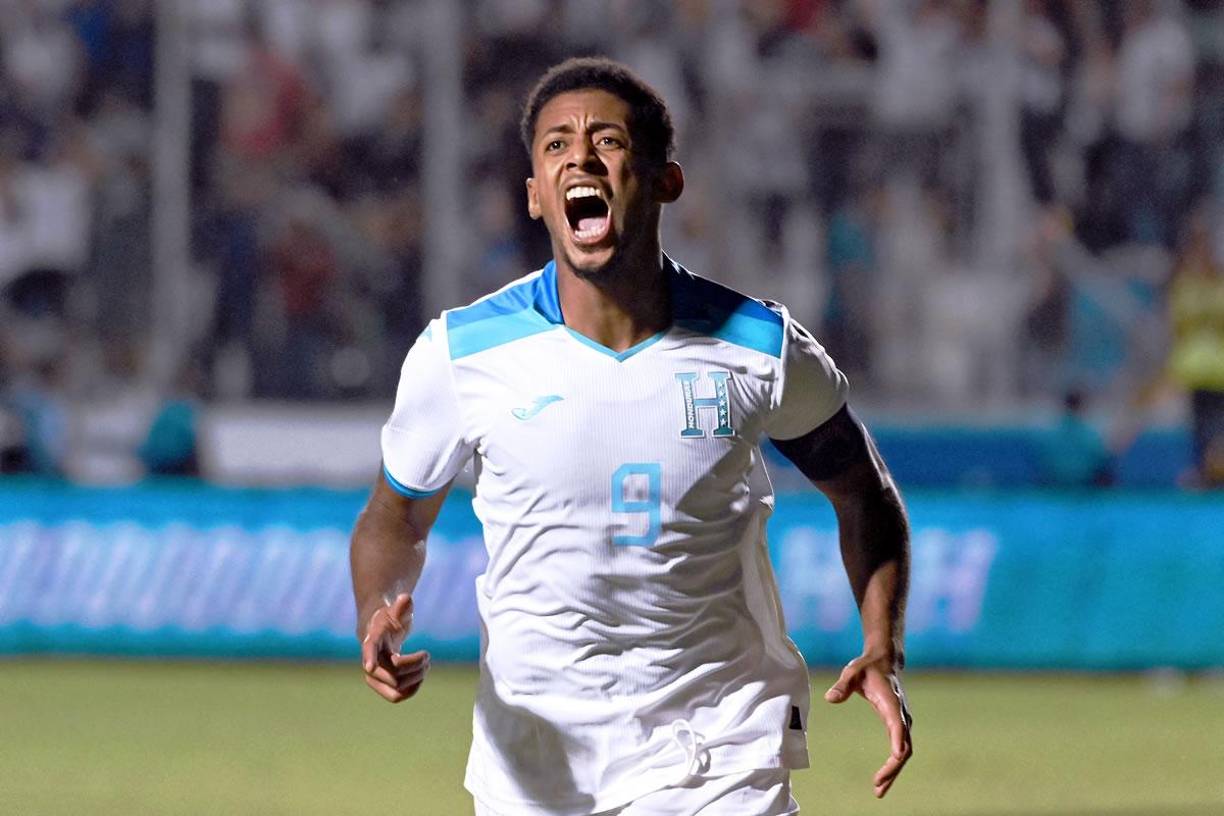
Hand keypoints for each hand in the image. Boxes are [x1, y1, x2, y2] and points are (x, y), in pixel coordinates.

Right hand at [361, 593, 430, 702]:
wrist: (378, 634)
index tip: (370, 666)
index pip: (369, 649)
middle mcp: (370, 661)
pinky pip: (398, 696)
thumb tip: (406, 598)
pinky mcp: (383, 686)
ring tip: (426, 664)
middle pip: (393, 672)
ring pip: (397, 687)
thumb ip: (401, 606)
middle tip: (427, 655)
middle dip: (415, 665)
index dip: (369, 657)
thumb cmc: (388, 619)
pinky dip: (413, 688)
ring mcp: (375, 677)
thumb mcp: (395, 610)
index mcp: (372, 640)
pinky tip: (421, 676)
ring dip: (417, 677)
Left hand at [825, 653, 912, 797]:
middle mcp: (901, 714)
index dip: (896, 744)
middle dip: (893, 768)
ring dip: (894, 771)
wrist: (886, 660)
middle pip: (904, 747)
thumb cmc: (867, 667)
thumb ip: (842, 685)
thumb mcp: (852, 672)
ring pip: (904, 751)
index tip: (892, 760)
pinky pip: (901, 748)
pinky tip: (883, 778)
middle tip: (877, 786)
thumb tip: (830, 698)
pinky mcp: (899, 725)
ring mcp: (903, 721)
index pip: (898, 726)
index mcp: (891, 703)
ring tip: (879, 790)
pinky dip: (894, 765)